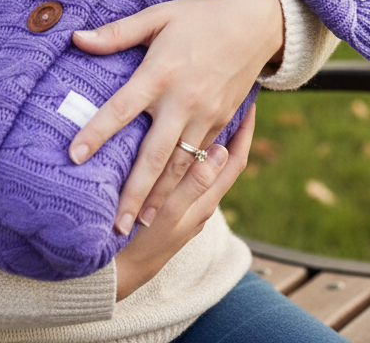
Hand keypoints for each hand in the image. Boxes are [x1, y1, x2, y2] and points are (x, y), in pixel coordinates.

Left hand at [70, 0, 282, 234]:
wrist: (255, 23)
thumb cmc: (200, 16)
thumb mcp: (158, 16)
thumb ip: (117, 33)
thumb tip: (77, 38)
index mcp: (161, 73)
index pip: (121, 108)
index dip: (96, 133)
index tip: (74, 156)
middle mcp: (183, 100)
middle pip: (154, 155)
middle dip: (133, 193)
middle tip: (116, 225)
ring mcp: (206, 115)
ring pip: (180, 166)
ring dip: (160, 197)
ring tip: (141, 224)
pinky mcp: (222, 122)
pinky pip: (201, 159)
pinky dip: (186, 183)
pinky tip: (172, 200)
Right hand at [113, 105, 253, 300]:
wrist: (119, 272)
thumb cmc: (144, 244)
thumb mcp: (172, 214)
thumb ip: (195, 184)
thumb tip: (222, 150)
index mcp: (205, 199)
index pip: (234, 161)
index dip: (245, 133)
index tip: (250, 104)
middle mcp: (201, 200)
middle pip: (224, 159)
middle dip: (231, 128)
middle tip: (230, 98)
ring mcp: (187, 203)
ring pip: (204, 163)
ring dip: (210, 137)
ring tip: (209, 109)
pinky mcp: (170, 203)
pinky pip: (188, 170)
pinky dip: (190, 150)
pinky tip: (177, 138)